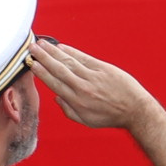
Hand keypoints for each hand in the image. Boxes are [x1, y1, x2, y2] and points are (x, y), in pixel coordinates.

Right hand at [28, 38, 160, 131]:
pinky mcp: (103, 69)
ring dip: (53, 52)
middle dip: (43, 58)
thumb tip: (57, 98)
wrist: (135, 109)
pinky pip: (84, 58)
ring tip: (42, 44)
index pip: (54, 84)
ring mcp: (93, 77)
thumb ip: (69, 111)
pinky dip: (71, 51)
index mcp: (77, 102)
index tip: (31, 63)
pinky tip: (61, 46)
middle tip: (31, 48)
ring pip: (69, 62)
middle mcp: (83, 88)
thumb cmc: (111, 116)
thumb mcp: (87, 121)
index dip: (41, 72)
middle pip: (58, 70)